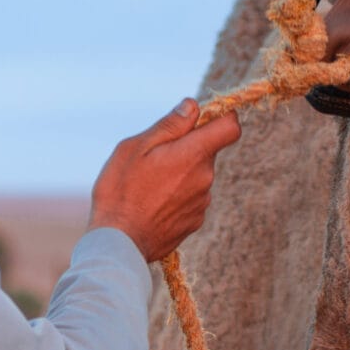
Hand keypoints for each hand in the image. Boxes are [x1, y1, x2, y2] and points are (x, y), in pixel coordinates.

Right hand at [88, 99, 244, 261]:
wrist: (119, 244)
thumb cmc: (120, 192)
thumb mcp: (135, 148)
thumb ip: (168, 126)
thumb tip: (192, 106)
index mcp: (193, 155)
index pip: (230, 127)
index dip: (221, 117)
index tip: (200, 119)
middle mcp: (205, 178)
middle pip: (208, 151)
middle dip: (187, 148)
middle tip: (154, 157)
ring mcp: (202, 203)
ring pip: (198, 175)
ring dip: (181, 173)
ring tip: (149, 185)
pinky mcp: (195, 222)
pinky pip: (192, 198)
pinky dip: (177, 196)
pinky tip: (153, 204)